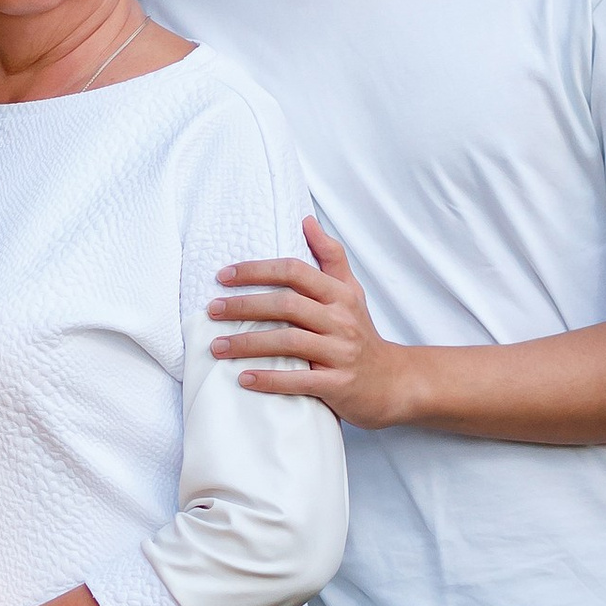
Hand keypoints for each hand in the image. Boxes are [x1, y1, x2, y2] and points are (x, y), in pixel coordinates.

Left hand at [210, 214, 412, 425]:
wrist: (393, 381)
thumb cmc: (361, 333)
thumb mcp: (351, 291)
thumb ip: (329, 256)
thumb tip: (306, 220)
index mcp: (339, 294)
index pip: (295, 272)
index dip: (257, 270)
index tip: (223, 276)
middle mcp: (341, 320)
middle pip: (286, 305)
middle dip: (244, 306)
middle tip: (211, 310)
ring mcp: (340, 353)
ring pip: (289, 342)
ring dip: (248, 344)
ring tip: (217, 347)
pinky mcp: (338, 384)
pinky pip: (299, 380)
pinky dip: (270, 380)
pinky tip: (244, 378)